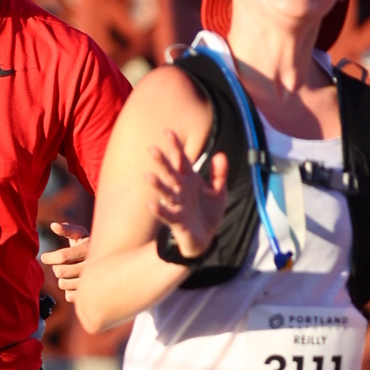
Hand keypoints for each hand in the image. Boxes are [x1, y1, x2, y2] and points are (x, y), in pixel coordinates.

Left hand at [41, 221, 89, 304]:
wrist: (111, 263)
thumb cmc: (88, 246)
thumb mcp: (80, 234)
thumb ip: (67, 229)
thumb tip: (53, 225)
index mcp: (88, 250)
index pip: (62, 256)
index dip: (49, 257)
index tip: (44, 257)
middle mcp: (92, 267)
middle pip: (60, 272)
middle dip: (56, 268)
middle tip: (60, 265)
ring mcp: (92, 282)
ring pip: (63, 284)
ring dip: (63, 279)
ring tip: (70, 274)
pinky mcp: (91, 295)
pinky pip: (69, 296)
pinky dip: (69, 291)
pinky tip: (75, 283)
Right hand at [147, 127, 228, 259]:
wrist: (205, 238)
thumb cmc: (208, 213)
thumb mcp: (219, 192)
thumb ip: (219, 174)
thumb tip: (221, 155)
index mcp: (190, 180)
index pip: (182, 160)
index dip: (175, 146)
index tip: (168, 131)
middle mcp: (181, 189)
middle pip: (171, 173)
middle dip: (163, 162)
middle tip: (152, 149)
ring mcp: (177, 204)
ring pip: (166, 192)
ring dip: (158, 184)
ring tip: (148, 176)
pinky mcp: (176, 220)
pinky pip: (166, 214)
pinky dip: (159, 210)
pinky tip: (151, 204)